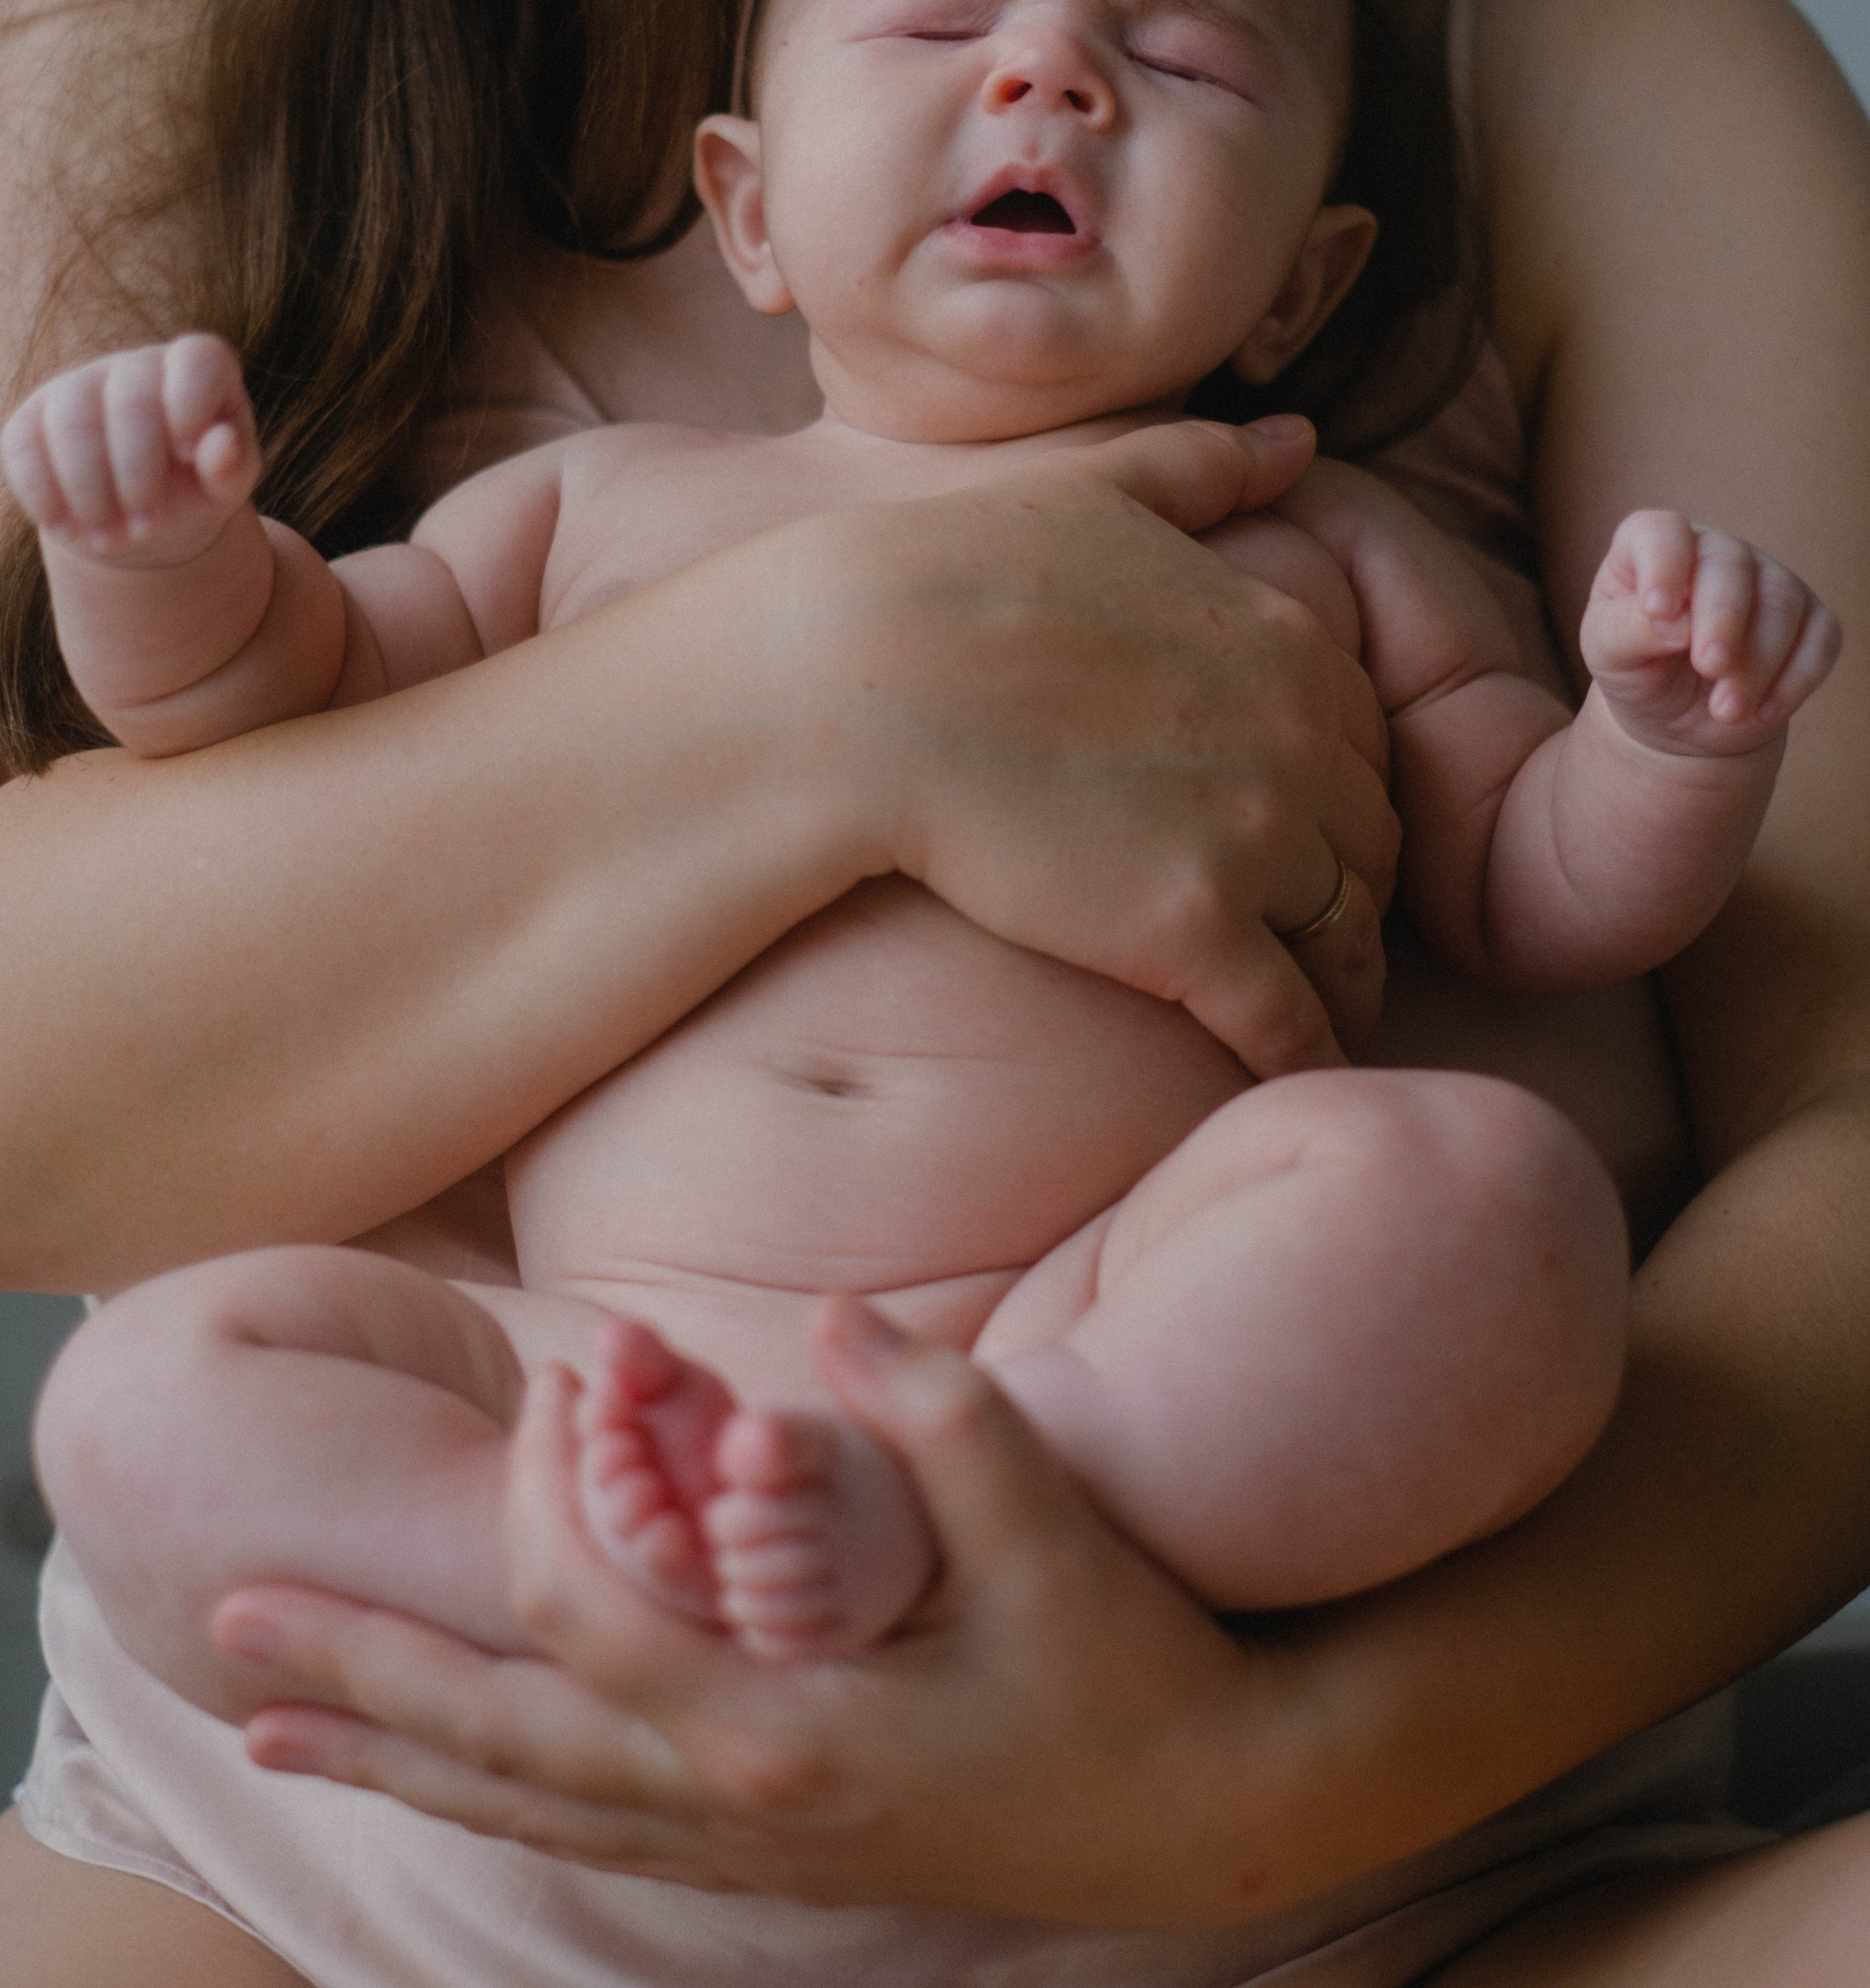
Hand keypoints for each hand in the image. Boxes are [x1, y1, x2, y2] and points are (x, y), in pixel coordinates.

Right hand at [0, 332, 258, 566]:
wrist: (139, 517)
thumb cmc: (196, 489)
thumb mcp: (225, 486)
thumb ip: (231, 466)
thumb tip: (221, 445)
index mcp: (196, 372)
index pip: (197, 359)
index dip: (191, 401)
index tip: (187, 453)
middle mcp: (135, 367)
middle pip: (130, 402)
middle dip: (137, 477)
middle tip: (145, 529)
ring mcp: (77, 387)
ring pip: (71, 425)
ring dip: (90, 493)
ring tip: (110, 540)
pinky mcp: (32, 420)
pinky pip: (24, 448)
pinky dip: (44, 496)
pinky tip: (67, 530)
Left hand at [215, 1305, 1293, 1923]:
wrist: (1209, 1818)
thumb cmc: (1133, 1667)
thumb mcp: (1057, 1536)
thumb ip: (947, 1418)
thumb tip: (833, 1312)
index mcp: (788, 1729)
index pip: (591, 1619)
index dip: (544, 1496)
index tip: (540, 1384)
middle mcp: (738, 1805)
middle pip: (502, 1741)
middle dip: (365, 1679)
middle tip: (226, 1628)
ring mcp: (747, 1846)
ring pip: (526, 1804)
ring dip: (398, 1753)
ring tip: (271, 1724)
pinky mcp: (771, 1854)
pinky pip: (585, 1830)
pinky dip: (490, 1796)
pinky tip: (446, 1778)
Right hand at [813, 414, 1395, 1064]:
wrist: (851, 677)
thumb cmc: (949, 572)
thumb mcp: (1089, 486)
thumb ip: (1203, 467)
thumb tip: (1300, 440)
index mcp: (1283, 636)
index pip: (1365, 732)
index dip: (1339, 785)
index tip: (1308, 823)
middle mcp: (1296, 736)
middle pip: (1371, 838)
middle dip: (1354, 884)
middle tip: (1316, 930)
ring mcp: (1253, 837)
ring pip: (1348, 933)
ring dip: (1343, 976)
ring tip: (1316, 1009)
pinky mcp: (1192, 933)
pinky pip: (1289, 1019)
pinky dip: (1303, 1051)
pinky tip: (1288, 1073)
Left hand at [1580, 508, 1840, 755]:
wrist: (1677, 719)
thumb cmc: (1636, 671)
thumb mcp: (1609, 655)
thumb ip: (1627, 631)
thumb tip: (1674, 622)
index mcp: (1653, 547)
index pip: (1661, 532)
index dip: (1663, 564)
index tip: (1658, 610)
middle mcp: (1715, 552)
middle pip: (1730, 565)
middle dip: (1722, 619)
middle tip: (1709, 668)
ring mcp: (1768, 582)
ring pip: (1781, 603)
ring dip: (1757, 662)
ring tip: (1725, 710)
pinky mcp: (1810, 622)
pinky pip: (1820, 640)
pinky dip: (1794, 680)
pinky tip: (1761, 712)